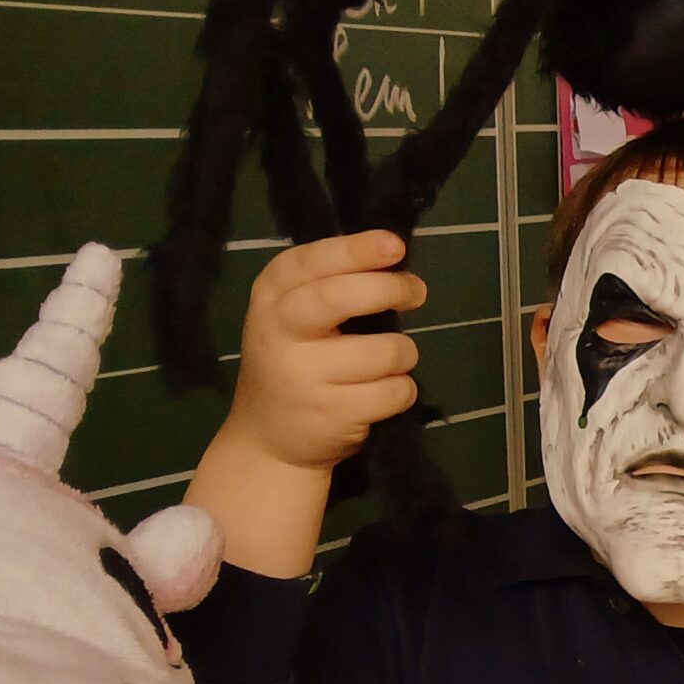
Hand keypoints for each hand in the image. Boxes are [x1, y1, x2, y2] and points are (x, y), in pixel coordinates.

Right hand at [229, 232, 425, 470]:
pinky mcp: (331, 413)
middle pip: (338, 297)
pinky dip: (402, 390)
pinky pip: (395, 391)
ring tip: (390, 361)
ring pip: (385, 351)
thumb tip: (394, 257)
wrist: (267, 437)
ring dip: (404, 353)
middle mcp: (278, 330)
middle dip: (389, 288)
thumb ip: (330, 285)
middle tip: (416, 291)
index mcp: (270, 296)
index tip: (396, 245)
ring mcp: (303, 375)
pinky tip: (382, 393)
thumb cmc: (295, 362)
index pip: (312, 262)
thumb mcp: (293, 316)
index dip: (357, 250)